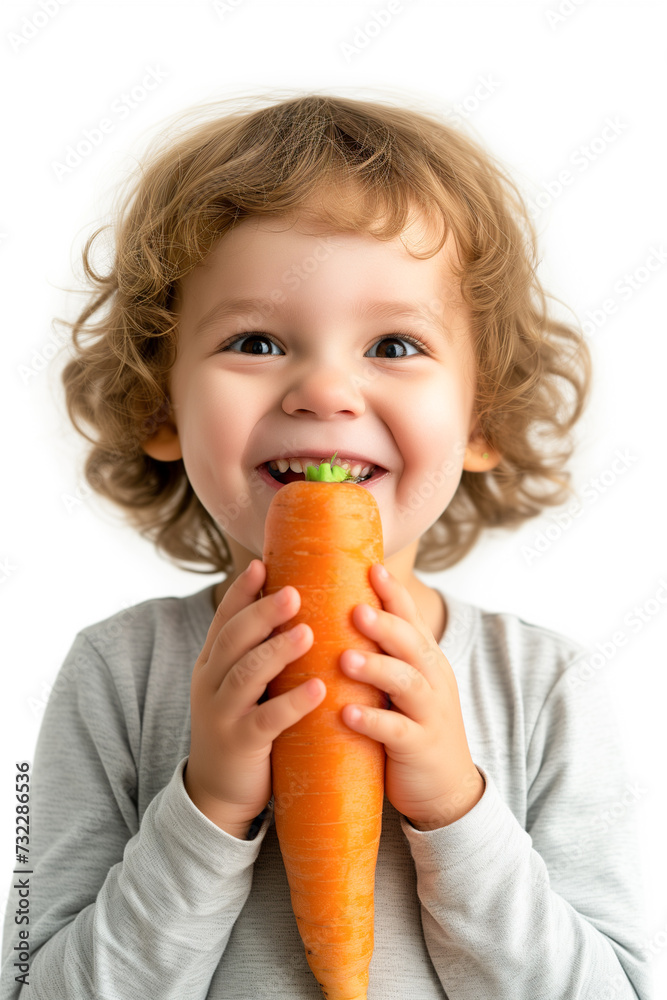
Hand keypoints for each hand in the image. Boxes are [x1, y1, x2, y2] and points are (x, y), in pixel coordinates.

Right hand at [184, 559, 323, 837]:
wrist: (219, 793)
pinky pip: (266, 720)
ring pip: (246, 675)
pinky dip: (292, 703)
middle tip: (293, 592)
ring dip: (278, 651)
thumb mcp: (244, 686)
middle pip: (233, 639)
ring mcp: (222, 714)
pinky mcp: (240, 744)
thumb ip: (260, 652)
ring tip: (309, 632)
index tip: (262, 564)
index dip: (242, 591)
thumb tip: (300, 609)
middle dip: (262, 613)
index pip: (224, 619)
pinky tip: (319, 688)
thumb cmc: (244, 727)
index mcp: (213, 663)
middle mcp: (211, 683)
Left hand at [339, 564, 484, 829]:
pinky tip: (347, 715)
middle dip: (384, 624)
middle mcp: (432, 679)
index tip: (373, 567)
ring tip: (344, 658)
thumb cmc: (410, 725)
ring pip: (407, 683)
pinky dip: (373, 720)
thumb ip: (380, 652)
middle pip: (411, 643)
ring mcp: (430, 713)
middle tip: (354, 609)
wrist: (445, 790)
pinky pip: (397, 731)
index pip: (411, 618)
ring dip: (376, 668)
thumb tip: (336, 611)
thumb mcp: (402, 683)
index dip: (393, 593)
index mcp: (425, 659)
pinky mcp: (420, 747)